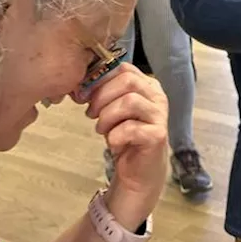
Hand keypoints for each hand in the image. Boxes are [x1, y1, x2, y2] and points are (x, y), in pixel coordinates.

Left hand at [78, 64, 167, 228]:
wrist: (137, 173)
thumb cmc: (124, 138)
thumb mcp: (111, 110)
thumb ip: (102, 94)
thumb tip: (80, 84)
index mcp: (147, 85)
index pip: (123, 68)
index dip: (100, 78)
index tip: (83, 94)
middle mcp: (157, 96)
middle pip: (128, 80)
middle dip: (102, 96)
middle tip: (91, 113)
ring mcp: (159, 116)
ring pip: (129, 101)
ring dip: (107, 116)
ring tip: (101, 129)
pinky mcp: (157, 136)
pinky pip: (130, 128)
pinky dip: (114, 136)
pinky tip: (113, 143)